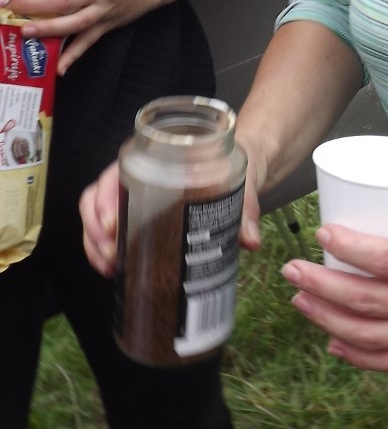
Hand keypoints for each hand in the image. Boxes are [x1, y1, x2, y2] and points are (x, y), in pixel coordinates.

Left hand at [10, 0, 160, 73]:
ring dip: (48, 28)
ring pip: (73, 23)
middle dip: (33, 5)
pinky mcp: (108, 26)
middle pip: (61, 0)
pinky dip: (73, 56)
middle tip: (12, 9)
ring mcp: (103, 11)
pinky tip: (59, 68)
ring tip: (26, 32)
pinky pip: (88, 42)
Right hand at [83, 145, 263, 276]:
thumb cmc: (233, 167)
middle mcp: (138, 177)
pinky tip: (112, 268)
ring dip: (94, 242)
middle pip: (98, 198)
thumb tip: (250, 240)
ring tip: (109, 267)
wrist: (240, 171)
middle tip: (111, 257)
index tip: (112, 225)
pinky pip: (109, 229)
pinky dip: (103, 249)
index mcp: (155, 160)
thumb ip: (247, 207)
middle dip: (96, 229)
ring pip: (98, 215)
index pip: (116, 174)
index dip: (106, 199)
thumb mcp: (242, 181)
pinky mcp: (138, 217)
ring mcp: (135, 197)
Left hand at [279, 206, 387, 371]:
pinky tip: (335, 342)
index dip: (347, 248)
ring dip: (328, 320)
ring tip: (301, 302)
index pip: (384, 261)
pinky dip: (359, 356)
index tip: (322, 233)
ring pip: (369, 337)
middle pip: (365, 301)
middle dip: (320, 286)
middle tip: (293, 269)